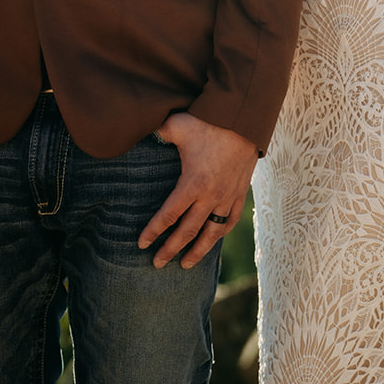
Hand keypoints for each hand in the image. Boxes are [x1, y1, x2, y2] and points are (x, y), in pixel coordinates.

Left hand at [138, 114, 257, 267]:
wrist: (244, 118)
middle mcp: (211, 195)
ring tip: (185, 264)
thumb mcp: (178, 125)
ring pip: (212, 233)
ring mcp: (228, 196)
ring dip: (197, 251)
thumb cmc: (208, 121)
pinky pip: (231, 221)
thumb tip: (139, 131)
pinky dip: (221, 233)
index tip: (141, 243)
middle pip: (188, 231)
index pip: (169, 215)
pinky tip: (212, 240)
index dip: (154, 231)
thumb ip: (158, 132)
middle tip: (157, 263)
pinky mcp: (241, 192)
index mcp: (193, 183)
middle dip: (170, 249)